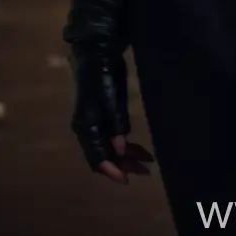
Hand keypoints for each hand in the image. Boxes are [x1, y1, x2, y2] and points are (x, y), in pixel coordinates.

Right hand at [69, 45, 154, 183]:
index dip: (112, 171)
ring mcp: (94, 123)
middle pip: (105, 155)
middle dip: (124, 164)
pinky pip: (112, 137)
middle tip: (146, 171)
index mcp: (87, 127)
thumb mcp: (112, 100)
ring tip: (147, 161)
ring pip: (110, 147)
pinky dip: (125, 144)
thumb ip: (117, 125)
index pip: (98, 158)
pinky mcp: (102, 115)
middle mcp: (88, 129)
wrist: (96, 54)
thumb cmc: (103, 77)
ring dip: (127, 155)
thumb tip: (121, 150)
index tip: (127, 181)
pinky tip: (138, 148)